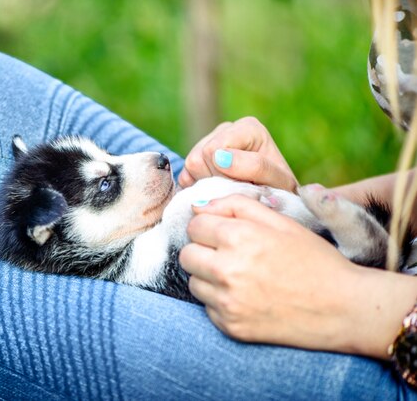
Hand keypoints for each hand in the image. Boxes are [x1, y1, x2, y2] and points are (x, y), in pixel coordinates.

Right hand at [178, 117, 297, 191]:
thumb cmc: (280, 193)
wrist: (273, 203)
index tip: (247, 186)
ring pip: (191, 166)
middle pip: (199, 157)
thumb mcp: (278, 183)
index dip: (224, 175)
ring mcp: (208, 141)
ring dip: (208, 185)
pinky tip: (217, 190)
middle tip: (237, 190)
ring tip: (229, 190)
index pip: (213, 150)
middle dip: (216, 180)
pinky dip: (198, 189)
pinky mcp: (196, 158)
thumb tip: (219, 156)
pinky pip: (185, 176)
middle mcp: (226, 129)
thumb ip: (256, 167)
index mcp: (249, 127)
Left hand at [179, 194, 361, 351]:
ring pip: (193, 282)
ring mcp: (227, 302)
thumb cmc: (314, 259)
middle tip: (228, 255)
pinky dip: (220, 302)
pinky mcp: (230, 326)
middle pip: (187, 255)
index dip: (209, 227)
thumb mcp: (281, 221)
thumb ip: (236, 205)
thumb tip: (197, 206)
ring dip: (208, 277)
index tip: (224, 233)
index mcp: (239, 237)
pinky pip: (207, 308)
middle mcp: (228, 269)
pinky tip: (247, 298)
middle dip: (202, 251)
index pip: (194, 226)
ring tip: (239, 276)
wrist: (344, 308)